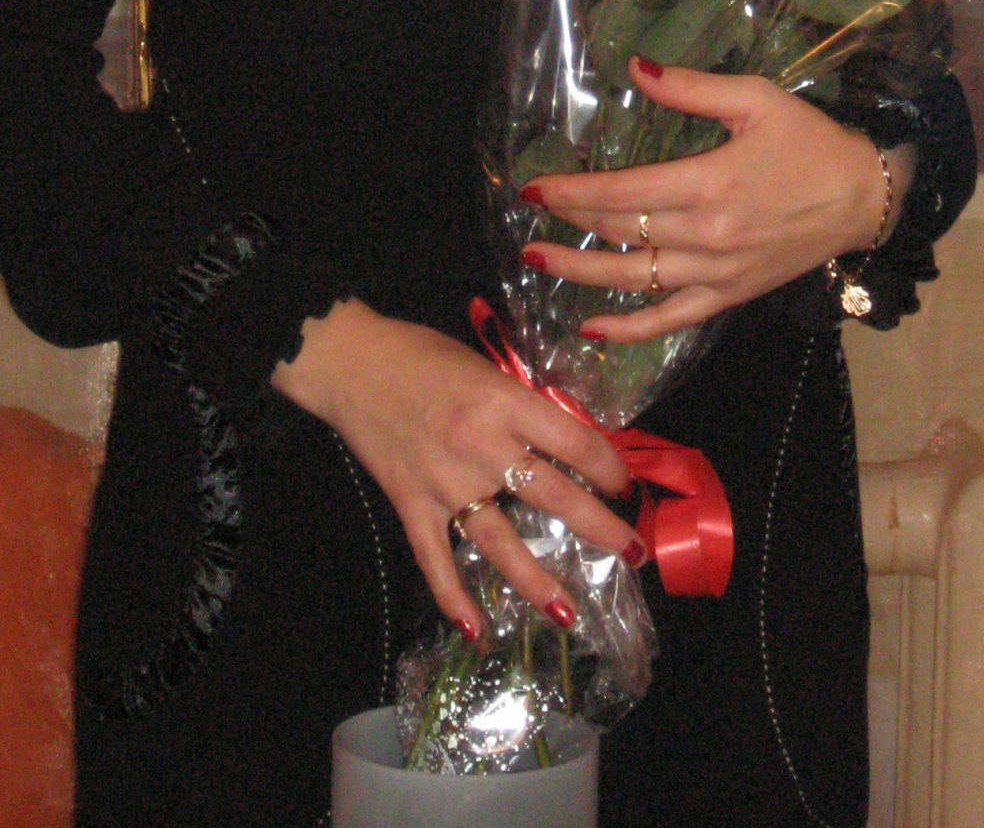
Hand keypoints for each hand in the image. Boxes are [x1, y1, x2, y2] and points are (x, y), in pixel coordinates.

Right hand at [271, 300, 640, 639]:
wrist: (349, 361)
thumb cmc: (420, 354)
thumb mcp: (484, 367)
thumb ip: (519, 406)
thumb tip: (563, 442)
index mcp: (503, 402)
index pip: (574, 442)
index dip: (609, 466)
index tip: (624, 484)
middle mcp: (481, 446)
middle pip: (554, 495)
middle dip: (600, 528)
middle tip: (633, 552)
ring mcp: (445, 481)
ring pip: (500, 540)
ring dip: (538, 581)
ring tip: (569, 612)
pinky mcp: (411, 503)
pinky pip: (436, 559)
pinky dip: (454, 597)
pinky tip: (476, 630)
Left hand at [519, 59, 912, 343]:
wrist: (864, 198)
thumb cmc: (809, 142)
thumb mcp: (755, 99)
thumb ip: (691, 87)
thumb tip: (636, 68)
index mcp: (709, 183)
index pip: (623, 193)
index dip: (573, 192)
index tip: (533, 189)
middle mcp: (706, 235)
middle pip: (621, 232)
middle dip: (570, 224)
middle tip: (529, 217)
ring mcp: (716, 272)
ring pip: (634, 279)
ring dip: (581, 274)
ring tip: (537, 262)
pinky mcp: (729, 295)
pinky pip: (671, 320)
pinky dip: (630, 330)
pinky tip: (591, 330)